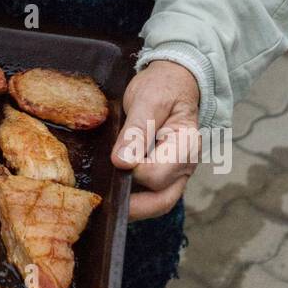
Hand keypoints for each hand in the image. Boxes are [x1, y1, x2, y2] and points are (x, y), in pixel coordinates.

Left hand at [110, 61, 201, 220]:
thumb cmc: (162, 87)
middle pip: (162, 201)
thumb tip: (122, 162)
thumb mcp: (148, 100)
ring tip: (104, 200)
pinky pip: (150, 194)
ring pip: (157, 203)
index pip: (158, 175)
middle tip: (102, 201)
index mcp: (186, 146)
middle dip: (133, 206)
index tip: (114, 160)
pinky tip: (111, 191)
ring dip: (132, 206)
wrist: (172, 80)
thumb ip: (136, 131)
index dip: (134, 171)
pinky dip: (132, 197)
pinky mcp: (163, 174)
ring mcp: (175, 173)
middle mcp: (185, 166)